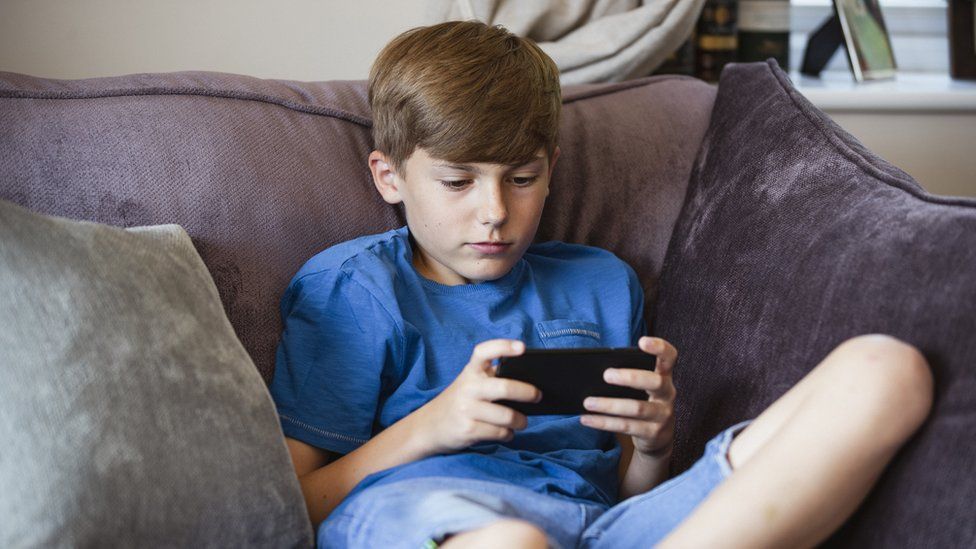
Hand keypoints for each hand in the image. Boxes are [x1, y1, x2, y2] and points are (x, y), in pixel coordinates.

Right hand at [418, 339, 541, 453]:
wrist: (429, 426)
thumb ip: (492, 380)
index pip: (484, 351)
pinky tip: (507, 432)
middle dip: (527, 393)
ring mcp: (466, 409)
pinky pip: (500, 433)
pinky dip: (508, 434)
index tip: (522, 348)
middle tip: (538, 396)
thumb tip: (529, 387)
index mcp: (470, 371)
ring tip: (522, 422)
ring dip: (520, 421)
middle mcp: (468, 388)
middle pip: (505, 388)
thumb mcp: (470, 384)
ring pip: (507, 416)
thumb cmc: (460, 402)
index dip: (503, 347)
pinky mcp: (468, 430)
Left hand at [580, 336, 676, 457]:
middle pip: (654, 382)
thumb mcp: (641, 388)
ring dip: (609, 405)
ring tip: (587, 402)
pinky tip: (586, 419)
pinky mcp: (653, 433)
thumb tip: (592, 369)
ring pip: (636, 408)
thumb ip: (627, 376)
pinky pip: (626, 427)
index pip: (669, 357)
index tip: (642, 341)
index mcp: (664, 376)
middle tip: (606, 374)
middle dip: (630, 377)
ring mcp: (662, 415)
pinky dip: (603, 422)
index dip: (659, 347)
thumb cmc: (643, 402)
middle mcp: (667, 394)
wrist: (658, 438)